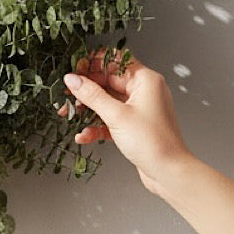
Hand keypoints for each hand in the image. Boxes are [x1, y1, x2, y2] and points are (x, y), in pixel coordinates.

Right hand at [62, 50, 191, 197]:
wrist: (168, 171)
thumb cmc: (153, 142)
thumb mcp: (116, 115)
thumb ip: (92, 95)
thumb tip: (73, 79)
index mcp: (145, 80)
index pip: (114, 62)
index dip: (92, 64)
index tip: (73, 69)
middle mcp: (143, 91)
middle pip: (107, 81)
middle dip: (84, 90)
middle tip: (66, 95)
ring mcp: (138, 108)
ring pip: (106, 101)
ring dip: (87, 109)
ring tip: (70, 115)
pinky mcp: (132, 125)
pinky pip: (109, 119)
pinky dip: (96, 125)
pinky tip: (84, 135)